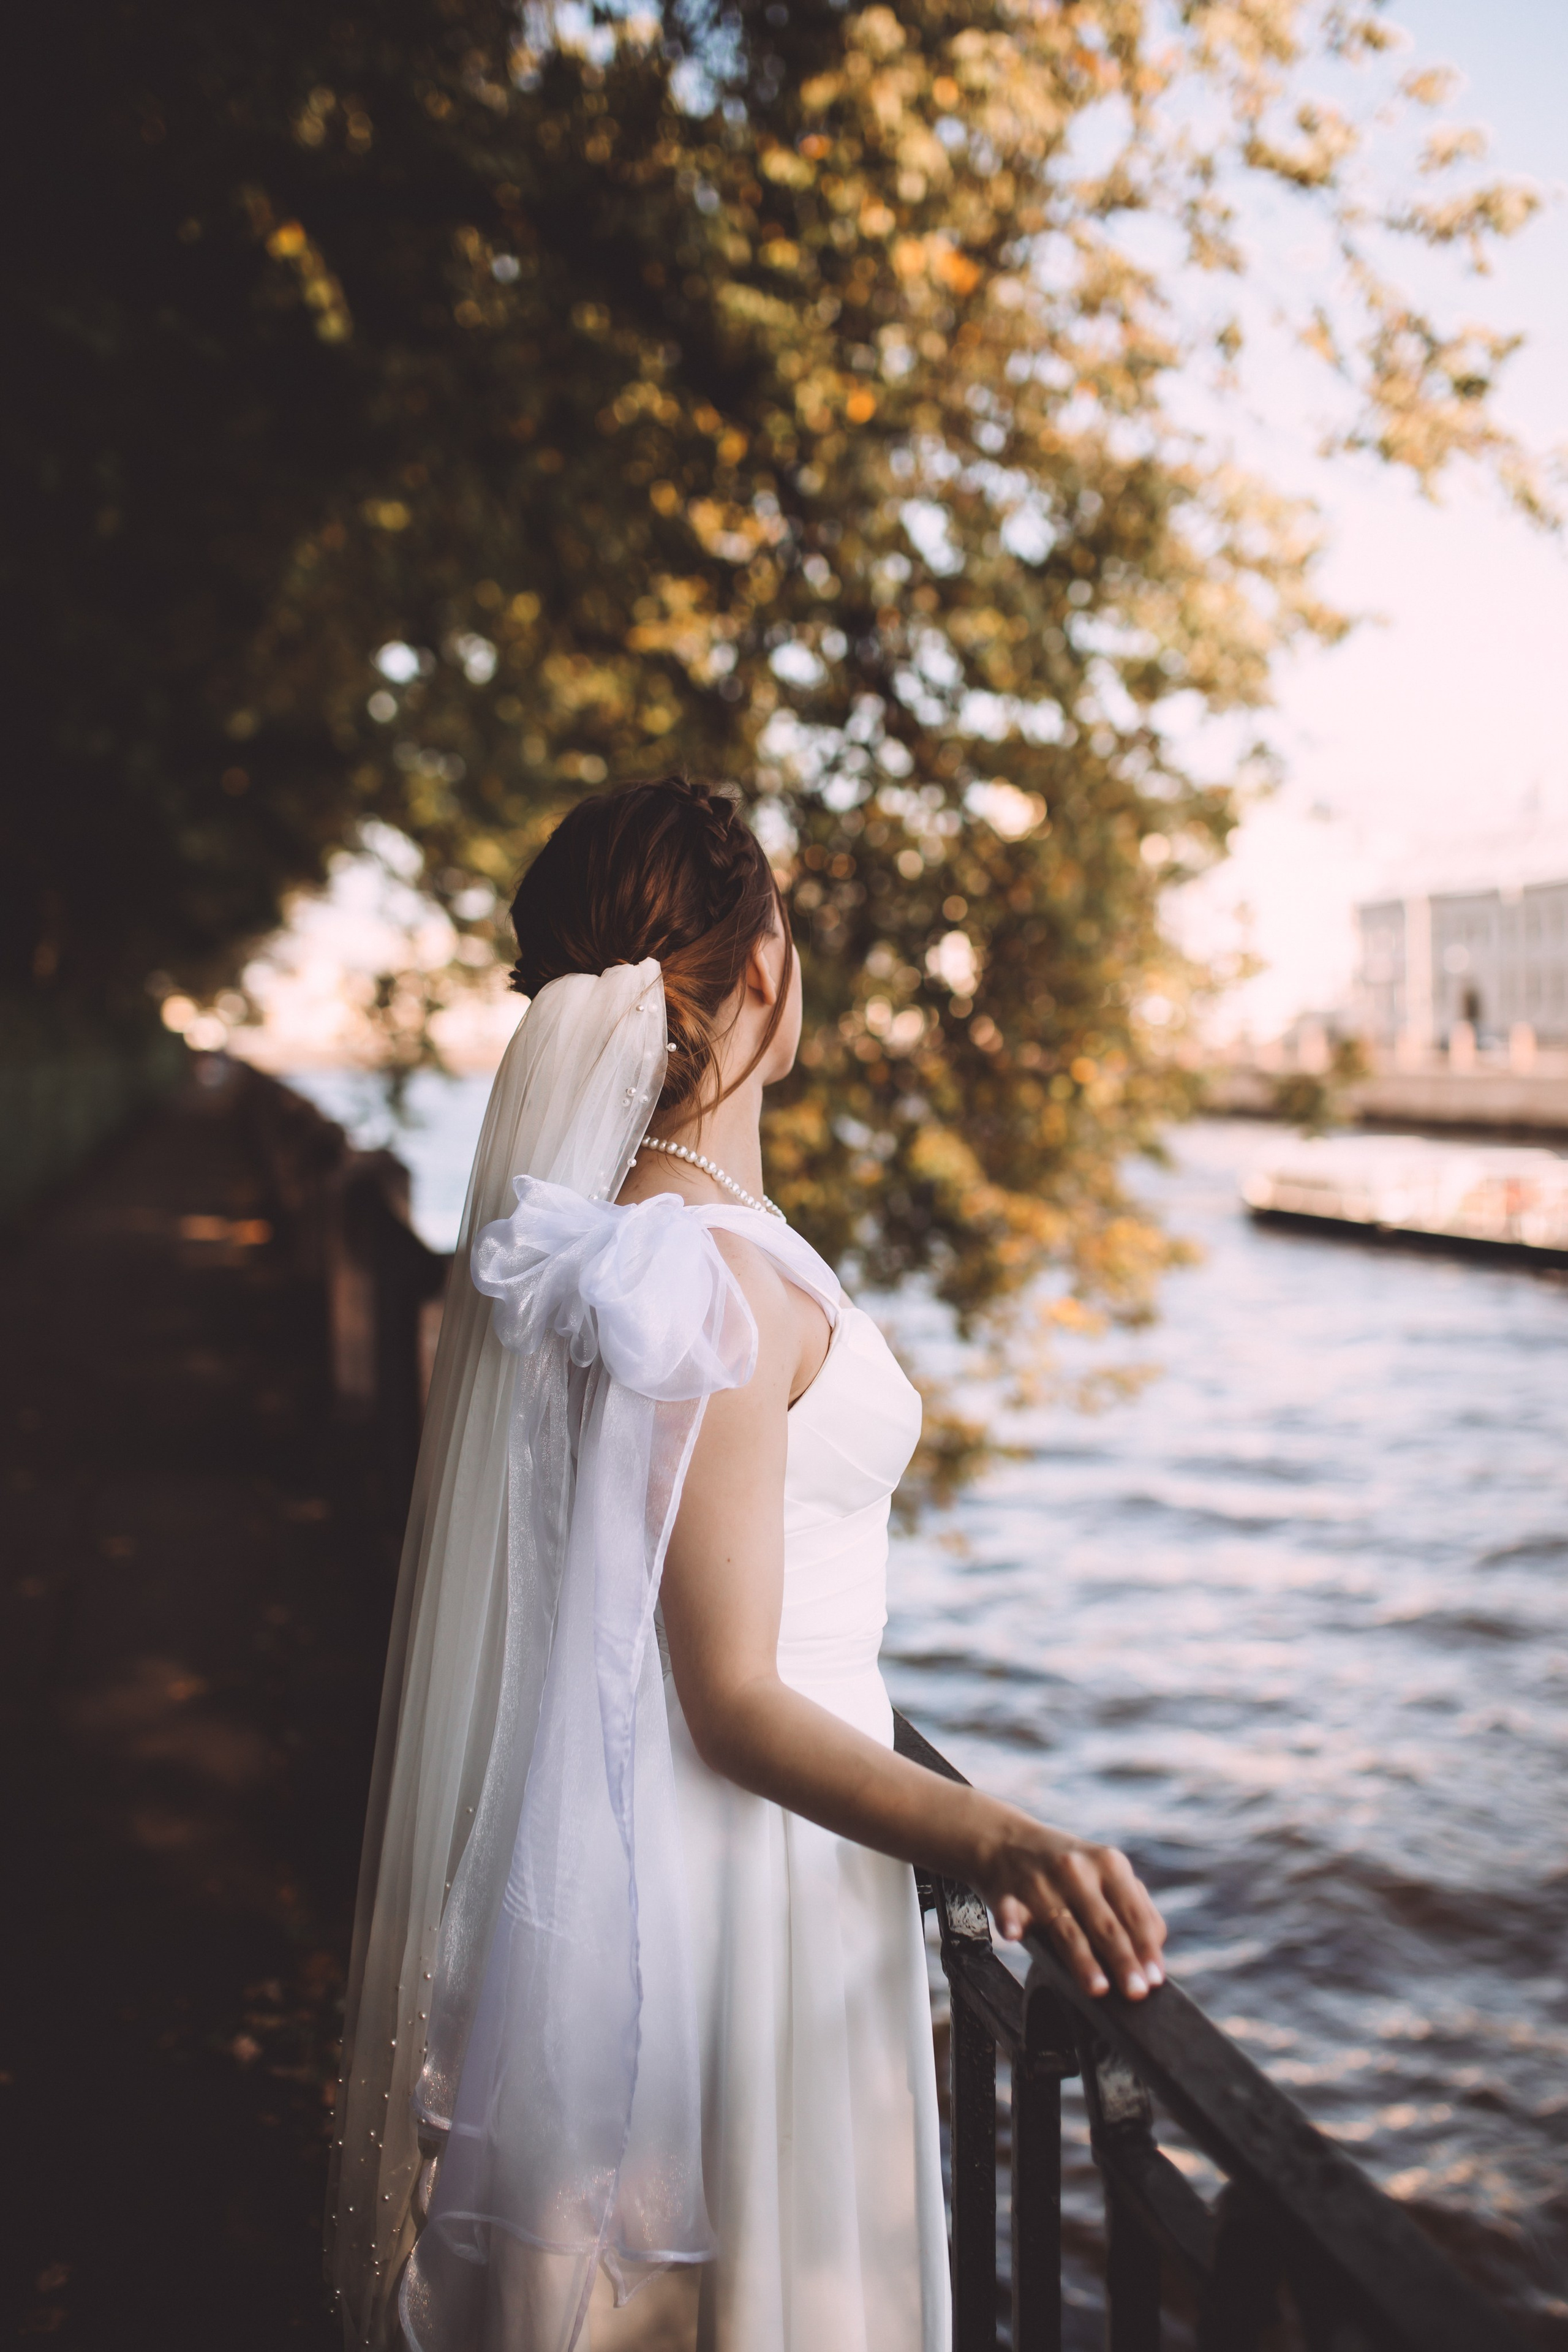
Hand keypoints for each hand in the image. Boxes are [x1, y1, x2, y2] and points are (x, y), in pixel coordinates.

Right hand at [974, 1811, 1166, 1999]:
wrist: (1007, 1841)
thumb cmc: (1071, 1869)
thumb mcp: (1107, 1873)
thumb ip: (1135, 1908)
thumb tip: (1154, 1956)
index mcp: (1108, 1864)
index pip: (1133, 1913)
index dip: (1146, 1948)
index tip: (1155, 1981)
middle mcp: (1076, 1870)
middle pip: (1104, 1924)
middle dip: (1122, 1960)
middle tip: (1136, 1993)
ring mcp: (1040, 1883)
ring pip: (1066, 1929)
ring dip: (1082, 1959)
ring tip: (1098, 1989)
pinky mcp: (1007, 1894)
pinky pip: (1010, 1911)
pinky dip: (1011, 1922)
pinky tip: (1014, 1934)